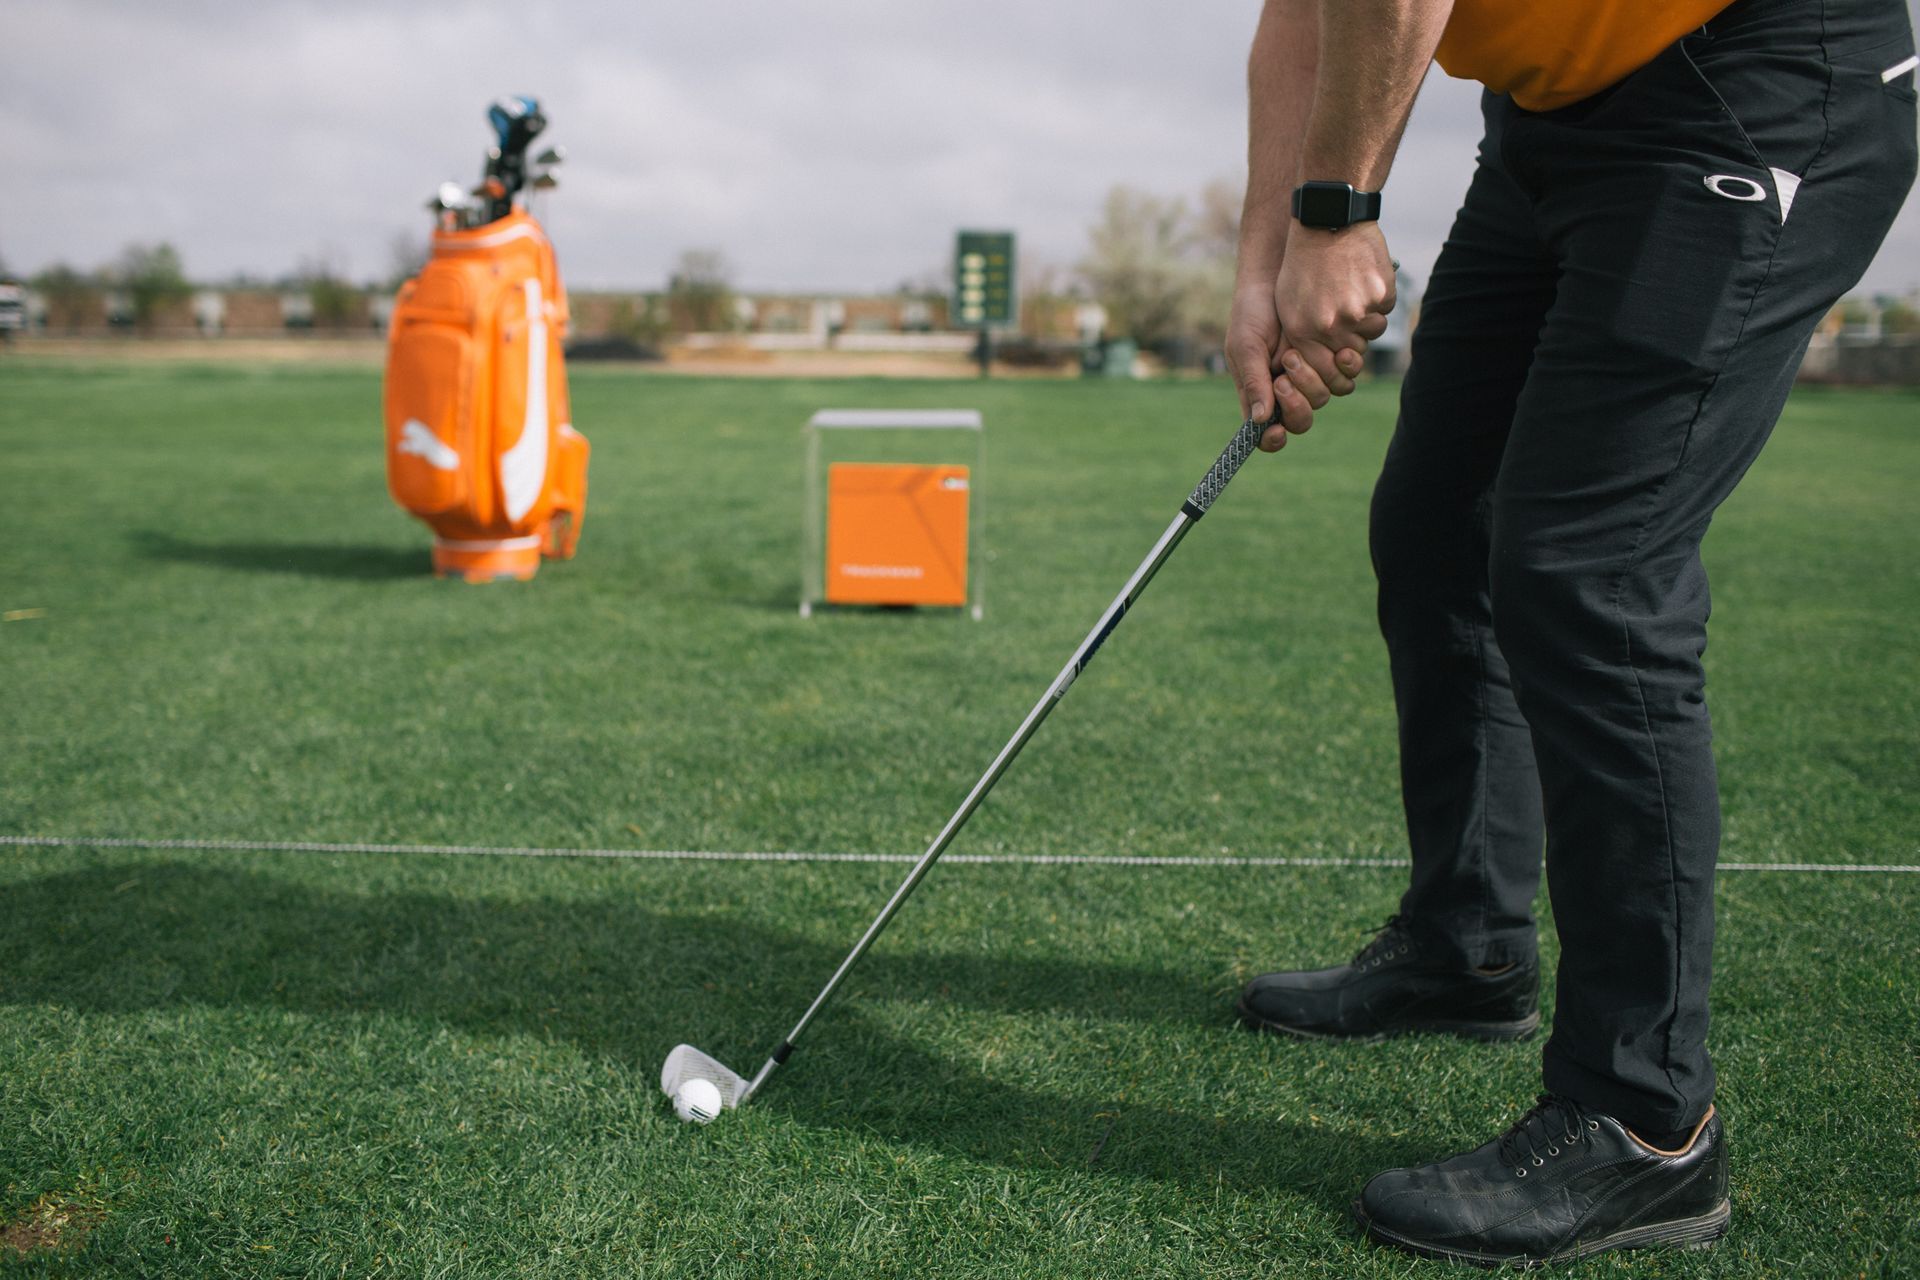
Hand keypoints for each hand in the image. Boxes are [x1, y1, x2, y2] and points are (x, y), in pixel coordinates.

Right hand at [1228, 281, 1368, 452]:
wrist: (1280, 277)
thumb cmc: (1252, 312)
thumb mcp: (1246, 346)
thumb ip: (1253, 383)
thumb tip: (1259, 421)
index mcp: (1259, 394)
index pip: (1266, 432)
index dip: (1272, 440)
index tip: (1277, 432)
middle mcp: (1287, 390)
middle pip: (1300, 420)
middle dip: (1295, 405)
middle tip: (1283, 380)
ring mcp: (1312, 375)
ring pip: (1323, 398)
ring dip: (1312, 380)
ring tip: (1294, 352)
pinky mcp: (1332, 358)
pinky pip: (1345, 377)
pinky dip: (1342, 367)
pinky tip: (1335, 352)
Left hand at [1272, 220, 1395, 390]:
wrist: (1326, 220)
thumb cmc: (1303, 262)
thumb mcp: (1288, 302)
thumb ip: (1303, 335)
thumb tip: (1321, 364)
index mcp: (1304, 331)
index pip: (1327, 369)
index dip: (1335, 361)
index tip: (1337, 348)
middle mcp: (1331, 326)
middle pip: (1354, 352)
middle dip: (1353, 337)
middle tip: (1347, 309)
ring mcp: (1358, 311)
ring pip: (1373, 330)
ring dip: (1368, 315)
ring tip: (1352, 287)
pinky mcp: (1380, 294)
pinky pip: (1386, 308)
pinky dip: (1379, 294)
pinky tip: (1363, 274)